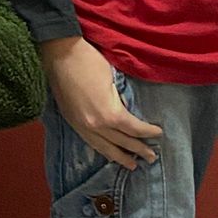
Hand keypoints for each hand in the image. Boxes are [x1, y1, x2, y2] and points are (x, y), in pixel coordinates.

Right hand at [40, 36, 162, 170]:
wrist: (59, 52)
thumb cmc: (89, 60)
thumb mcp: (113, 78)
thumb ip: (121, 99)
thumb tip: (130, 109)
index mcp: (108, 114)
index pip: (133, 129)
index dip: (147, 132)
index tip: (158, 133)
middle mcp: (94, 125)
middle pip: (121, 142)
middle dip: (138, 149)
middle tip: (151, 158)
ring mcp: (80, 125)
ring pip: (104, 147)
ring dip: (119, 156)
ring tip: (132, 165)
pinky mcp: (71, 121)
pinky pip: (90, 141)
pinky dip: (102, 149)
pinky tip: (108, 153)